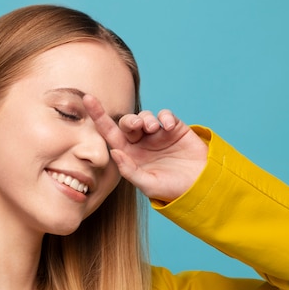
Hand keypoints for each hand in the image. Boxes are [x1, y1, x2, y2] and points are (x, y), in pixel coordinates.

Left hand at [83, 95, 207, 201]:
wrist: (201, 187)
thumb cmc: (172, 190)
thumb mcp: (148, 184)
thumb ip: (129, 170)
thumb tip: (114, 152)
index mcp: (129, 155)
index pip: (109, 134)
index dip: (99, 116)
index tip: (87, 99)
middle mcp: (141, 143)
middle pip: (128, 122)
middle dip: (130, 120)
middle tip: (138, 126)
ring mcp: (158, 135)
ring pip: (145, 116)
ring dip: (146, 118)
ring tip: (153, 129)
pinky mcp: (175, 129)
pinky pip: (165, 115)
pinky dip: (165, 117)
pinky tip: (169, 127)